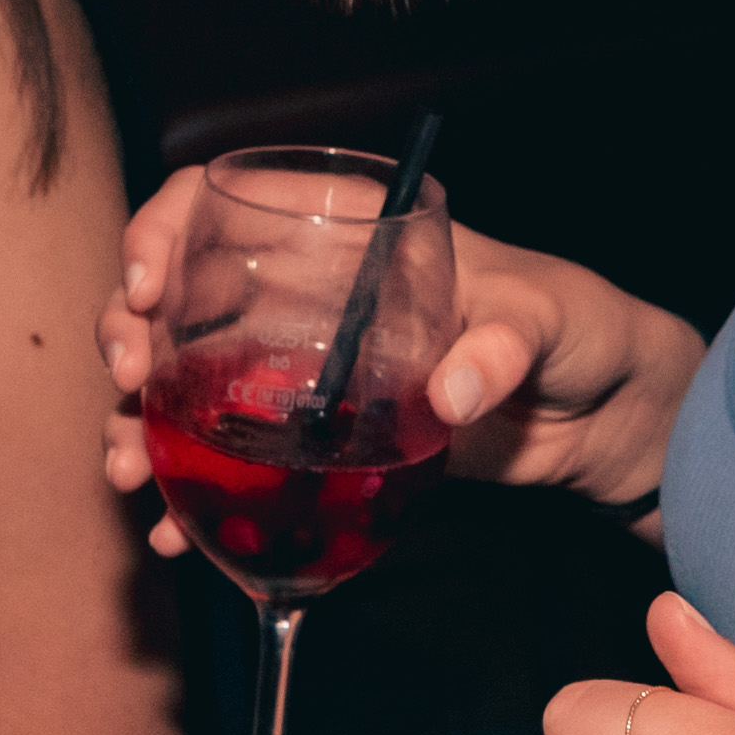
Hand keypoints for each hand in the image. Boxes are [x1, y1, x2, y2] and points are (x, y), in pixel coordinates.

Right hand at [97, 162, 702, 538]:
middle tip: (125, 385)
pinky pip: (238, 460)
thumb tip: (455, 388)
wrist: (609, 417)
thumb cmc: (584, 328)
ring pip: (193, 385)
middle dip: (131, 335)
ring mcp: (309, 373)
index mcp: (356, 235)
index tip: (146, 284)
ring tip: (129, 471)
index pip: (232, 200)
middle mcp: (314, 296)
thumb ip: (505, 345)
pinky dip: (196, 496)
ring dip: (145, 426)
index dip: (167, 228)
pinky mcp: (322, 445)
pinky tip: (172, 534)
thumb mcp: (551, 320)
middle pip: (185, 298)